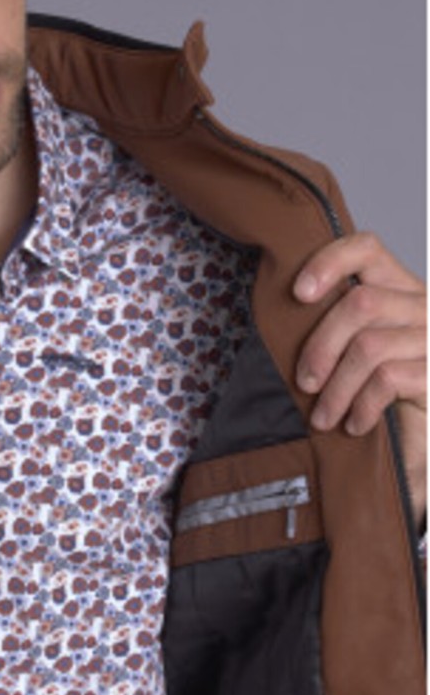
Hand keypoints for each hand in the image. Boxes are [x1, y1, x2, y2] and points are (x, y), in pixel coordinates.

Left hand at [294, 231, 425, 523]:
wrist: (423, 445)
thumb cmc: (383, 399)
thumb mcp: (357, 356)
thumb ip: (336, 330)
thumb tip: (279, 320)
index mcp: (401, 291)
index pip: (367, 249)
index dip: (329, 262)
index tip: (298, 294)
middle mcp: (425, 306)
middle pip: (360, 303)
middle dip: (321, 347)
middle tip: (304, 384)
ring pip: (369, 346)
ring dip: (336, 389)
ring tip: (322, 418)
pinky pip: (387, 379)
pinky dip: (361, 407)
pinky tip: (355, 425)